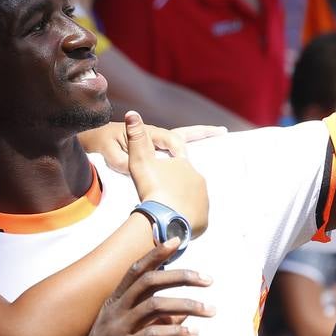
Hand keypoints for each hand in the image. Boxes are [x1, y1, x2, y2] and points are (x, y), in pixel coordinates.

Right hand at [55, 239, 213, 335]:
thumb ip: (155, 324)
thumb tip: (183, 316)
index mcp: (114, 303)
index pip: (136, 270)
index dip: (156, 253)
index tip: (177, 241)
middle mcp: (114, 312)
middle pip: (149, 282)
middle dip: (181, 276)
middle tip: (208, 280)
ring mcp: (116, 331)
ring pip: (155, 306)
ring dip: (187, 305)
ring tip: (210, 310)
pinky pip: (153, 335)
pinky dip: (177, 332)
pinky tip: (194, 334)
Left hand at [78, 119, 227, 172]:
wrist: (99, 139)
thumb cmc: (105, 144)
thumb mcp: (111, 154)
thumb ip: (122, 161)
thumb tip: (134, 167)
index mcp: (149, 134)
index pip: (171, 139)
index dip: (179, 149)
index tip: (183, 159)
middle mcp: (156, 136)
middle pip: (184, 134)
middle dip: (202, 132)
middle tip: (222, 131)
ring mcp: (157, 143)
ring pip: (182, 141)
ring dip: (198, 140)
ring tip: (217, 141)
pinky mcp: (156, 151)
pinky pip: (175, 152)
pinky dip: (189, 150)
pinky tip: (196, 162)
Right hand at [122, 111, 208, 236]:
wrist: (164, 220)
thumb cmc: (152, 188)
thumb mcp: (139, 160)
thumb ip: (136, 137)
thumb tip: (132, 113)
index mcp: (184, 163)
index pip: (178, 157)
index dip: (170, 162)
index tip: (183, 158)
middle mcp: (198, 179)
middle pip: (183, 180)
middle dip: (173, 185)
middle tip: (158, 195)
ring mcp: (203, 200)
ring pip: (190, 198)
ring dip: (179, 201)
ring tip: (163, 210)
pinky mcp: (203, 219)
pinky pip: (194, 217)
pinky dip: (184, 218)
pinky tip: (172, 222)